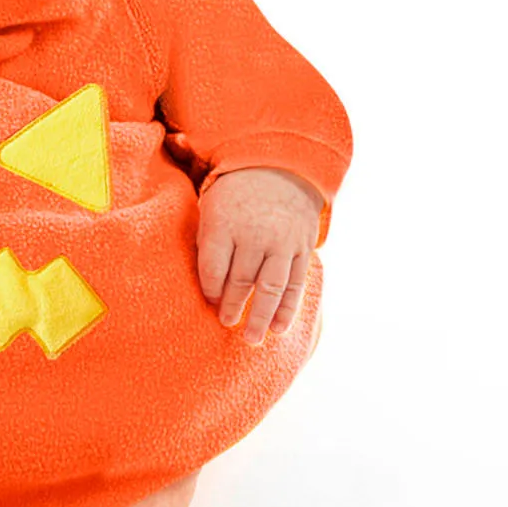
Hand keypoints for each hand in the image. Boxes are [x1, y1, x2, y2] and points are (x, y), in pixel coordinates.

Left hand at [197, 167, 320, 346]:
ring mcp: (282, 241)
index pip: (213, 267)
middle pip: (241, 279)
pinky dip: (287, 308)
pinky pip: (295, 283)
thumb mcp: (210, 206)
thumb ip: (206, 242)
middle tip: (225, 323)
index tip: (208, 301)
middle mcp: (255, 233)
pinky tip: (278, 328)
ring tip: (251, 339)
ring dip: (260, 316)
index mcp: (225, 222)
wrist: (278, 167)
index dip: (209, 289)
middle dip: (231, 306)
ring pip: (271, 287)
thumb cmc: (234, 193)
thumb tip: (205, 286)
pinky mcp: (303, 248)